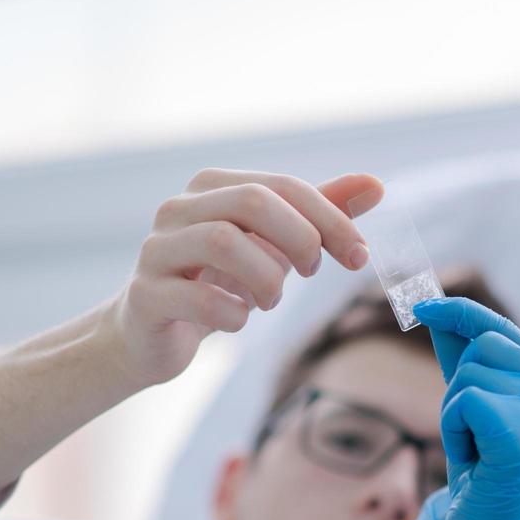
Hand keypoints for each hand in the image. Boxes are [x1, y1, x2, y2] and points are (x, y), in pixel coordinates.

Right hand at [107, 169, 384, 386]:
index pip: (283, 186)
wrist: (153, 333)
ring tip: (270, 299)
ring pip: (222, 241)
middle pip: (253, 202)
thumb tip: (375, 185)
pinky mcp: (145, 295)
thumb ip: (319, 215)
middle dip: (301, 239)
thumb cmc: (220, 282)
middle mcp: (179, 208)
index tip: (359, 256)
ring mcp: (156, 250)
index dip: (330, 219)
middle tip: (311, 273)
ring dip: (267, 278)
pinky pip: (199, 298)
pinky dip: (234, 314)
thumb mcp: (275, 246)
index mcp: (214, 187)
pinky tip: (238, 319)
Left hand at [411, 297, 519, 519]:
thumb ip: (462, 361)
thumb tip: (435, 309)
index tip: (421, 306)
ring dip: (454, 416)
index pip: (498, 327)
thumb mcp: (470, 412)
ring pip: (467, 374)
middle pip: (480, 345)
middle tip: (474, 438)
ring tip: (477, 454)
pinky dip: (455, 433)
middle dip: (458, 390)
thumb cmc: (484, 482)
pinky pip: (463, 401)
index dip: (457, 312)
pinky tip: (475, 463)